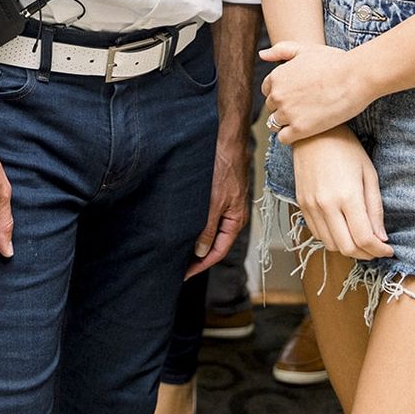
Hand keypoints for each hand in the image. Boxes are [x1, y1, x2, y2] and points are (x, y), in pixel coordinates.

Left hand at [187, 131, 250, 277]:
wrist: (226, 140)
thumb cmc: (224, 167)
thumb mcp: (214, 201)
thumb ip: (208, 228)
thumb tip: (201, 252)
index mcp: (236, 220)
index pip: (219, 250)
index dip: (202, 264)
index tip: (186, 274)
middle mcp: (232, 215)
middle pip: (215, 243)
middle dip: (198, 256)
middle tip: (179, 266)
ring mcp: (225, 205)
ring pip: (210, 230)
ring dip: (196, 241)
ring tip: (179, 250)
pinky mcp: (217, 195)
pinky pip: (208, 217)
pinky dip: (196, 225)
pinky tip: (183, 226)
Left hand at [260, 40, 369, 142]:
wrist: (355, 78)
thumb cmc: (334, 61)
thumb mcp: (306, 49)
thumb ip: (281, 50)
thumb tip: (262, 54)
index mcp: (277, 76)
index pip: (268, 90)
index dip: (282, 92)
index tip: (297, 94)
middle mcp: (278, 95)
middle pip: (271, 107)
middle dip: (284, 107)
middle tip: (304, 106)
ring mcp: (287, 113)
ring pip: (275, 123)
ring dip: (286, 123)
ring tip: (305, 118)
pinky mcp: (299, 129)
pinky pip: (283, 138)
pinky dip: (291, 136)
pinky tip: (304, 130)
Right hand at [290, 127, 390, 260]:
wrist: (312, 133)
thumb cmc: (345, 148)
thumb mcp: (369, 174)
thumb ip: (375, 208)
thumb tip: (382, 237)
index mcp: (348, 196)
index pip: (364, 238)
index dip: (379, 251)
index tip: (388, 250)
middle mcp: (326, 205)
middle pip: (347, 248)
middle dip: (365, 254)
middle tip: (376, 249)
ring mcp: (311, 207)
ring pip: (330, 245)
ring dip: (348, 248)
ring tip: (360, 239)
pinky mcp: (301, 205)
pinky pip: (316, 233)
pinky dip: (332, 238)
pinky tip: (343, 229)